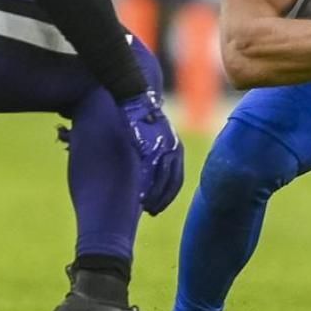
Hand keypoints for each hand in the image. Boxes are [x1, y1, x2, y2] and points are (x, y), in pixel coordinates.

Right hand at [118, 92, 183, 215]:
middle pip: (171, 182)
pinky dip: (146, 186)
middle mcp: (173, 149)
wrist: (134, 98)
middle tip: (152, 212)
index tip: (158, 208)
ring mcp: (162, 148)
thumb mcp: (152, 139)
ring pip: (162, 179)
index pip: (176, 179)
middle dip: (163, 200)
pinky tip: (139, 196)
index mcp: (176, 148)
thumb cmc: (140, 119)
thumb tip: (146, 175)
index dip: (167, 196)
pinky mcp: (149, 145)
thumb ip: (153, 157)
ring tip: (144, 207)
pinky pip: (149, 171)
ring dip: (154, 196)